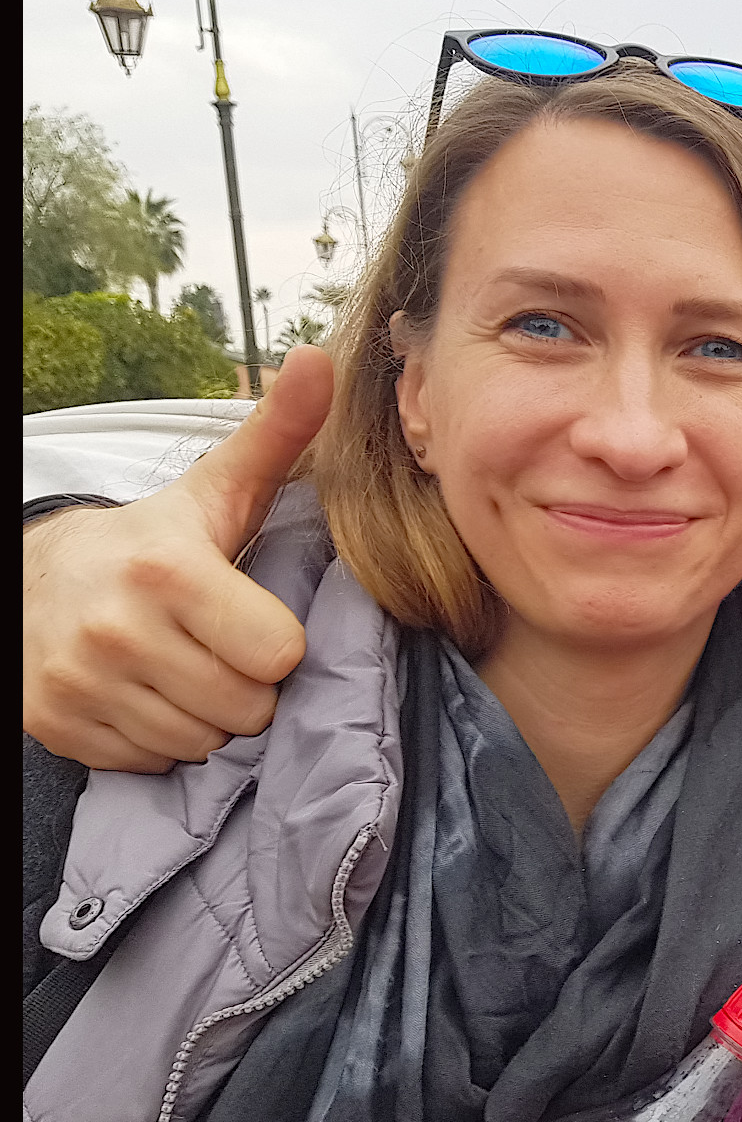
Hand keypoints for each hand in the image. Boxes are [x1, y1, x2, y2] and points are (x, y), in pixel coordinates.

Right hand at [23, 345, 332, 770]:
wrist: (41, 577)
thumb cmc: (156, 541)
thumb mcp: (219, 490)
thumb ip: (279, 434)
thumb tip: (322, 360)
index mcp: (169, 571)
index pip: (278, 654)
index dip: (276, 644)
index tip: (250, 618)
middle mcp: (116, 630)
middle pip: (245, 707)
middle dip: (244, 684)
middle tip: (217, 647)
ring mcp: (80, 681)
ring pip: (201, 742)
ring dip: (205, 715)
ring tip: (182, 667)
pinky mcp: (56, 723)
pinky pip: (151, 761)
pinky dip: (157, 737)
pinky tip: (146, 691)